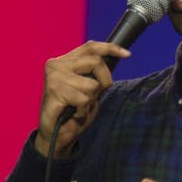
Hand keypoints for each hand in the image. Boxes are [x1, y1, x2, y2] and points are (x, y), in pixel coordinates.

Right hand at [34, 41, 129, 156]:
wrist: (56, 134)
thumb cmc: (74, 110)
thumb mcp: (91, 88)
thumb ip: (97, 73)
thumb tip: (117, 56)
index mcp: (65, 60)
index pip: (91, 47)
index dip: (111, 48)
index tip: (127, 55)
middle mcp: (57, 64)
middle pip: (96, 62)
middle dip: (104, 82)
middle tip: (92, 97)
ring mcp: (54, 77)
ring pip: (92, 84)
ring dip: (90, 100)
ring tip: (78, 107)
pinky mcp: (54, 91)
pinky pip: (84, 99)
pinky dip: (83, 110)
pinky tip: (73, 113)